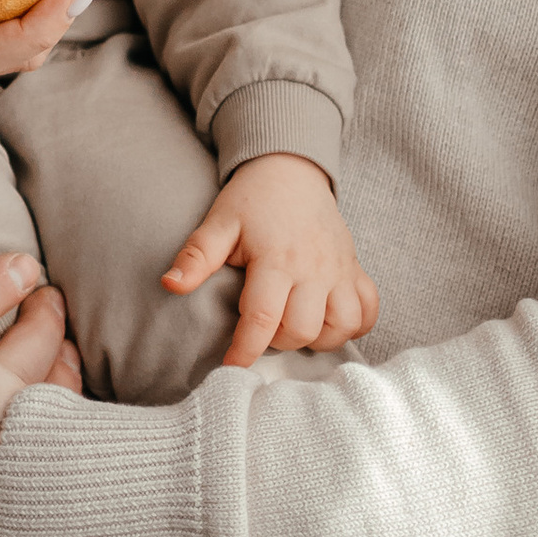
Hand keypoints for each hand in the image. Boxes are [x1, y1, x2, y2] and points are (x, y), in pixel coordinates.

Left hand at [163, 152, 378, 368]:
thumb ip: (196, 257)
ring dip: (318, 337)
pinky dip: (354, 325)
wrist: (291, 169)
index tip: (232, 366)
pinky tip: (329, 319)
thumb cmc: (251, 200)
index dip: (245, 350)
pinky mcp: (355, 269)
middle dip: (278, 341)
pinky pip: (368, 310)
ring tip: (293, 324)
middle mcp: (313, 268)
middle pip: (302, 330)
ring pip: (341, 326)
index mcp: (276, 259)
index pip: (262, 318)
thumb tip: (170, 285)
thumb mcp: (219, 223)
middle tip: (261, 326)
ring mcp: (339, 269)